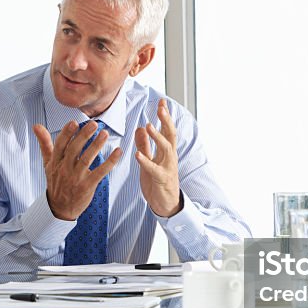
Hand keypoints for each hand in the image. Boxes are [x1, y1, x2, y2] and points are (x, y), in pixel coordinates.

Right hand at [33, 121, 121, 220]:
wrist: (59, 208)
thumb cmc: (56, 182)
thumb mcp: (47, 163)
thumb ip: (44, 143)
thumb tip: (37, 126)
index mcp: (56, 162)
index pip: (60, 145)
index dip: (67, 134)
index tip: (74, 123)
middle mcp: (65, 169)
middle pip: (74, 150)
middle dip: (83, 136)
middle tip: (94, 124)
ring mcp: (76, 178)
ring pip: (86, 159)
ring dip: (96, 145)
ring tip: (104, 134)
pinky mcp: (87, 186)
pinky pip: (100, 172)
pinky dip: (110, 162)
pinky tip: (118, 152)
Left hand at [135, 100, 181, 217]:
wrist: (166, 205)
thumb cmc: (158, 182)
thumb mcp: (150, 160)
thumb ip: (145, 145)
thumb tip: (140, 127)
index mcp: (167, 152)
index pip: (167, 130)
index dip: (165, 116)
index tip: (162, 102)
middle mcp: (170, 157)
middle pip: (171, 135)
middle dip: (166, 120)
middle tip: (161, 107)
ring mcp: (168, 168)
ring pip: (166, 149)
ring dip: (157, 137)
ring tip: (149, 126)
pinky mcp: (161, 180)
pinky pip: (154, 169)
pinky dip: (146, 161)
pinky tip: (137, 155)